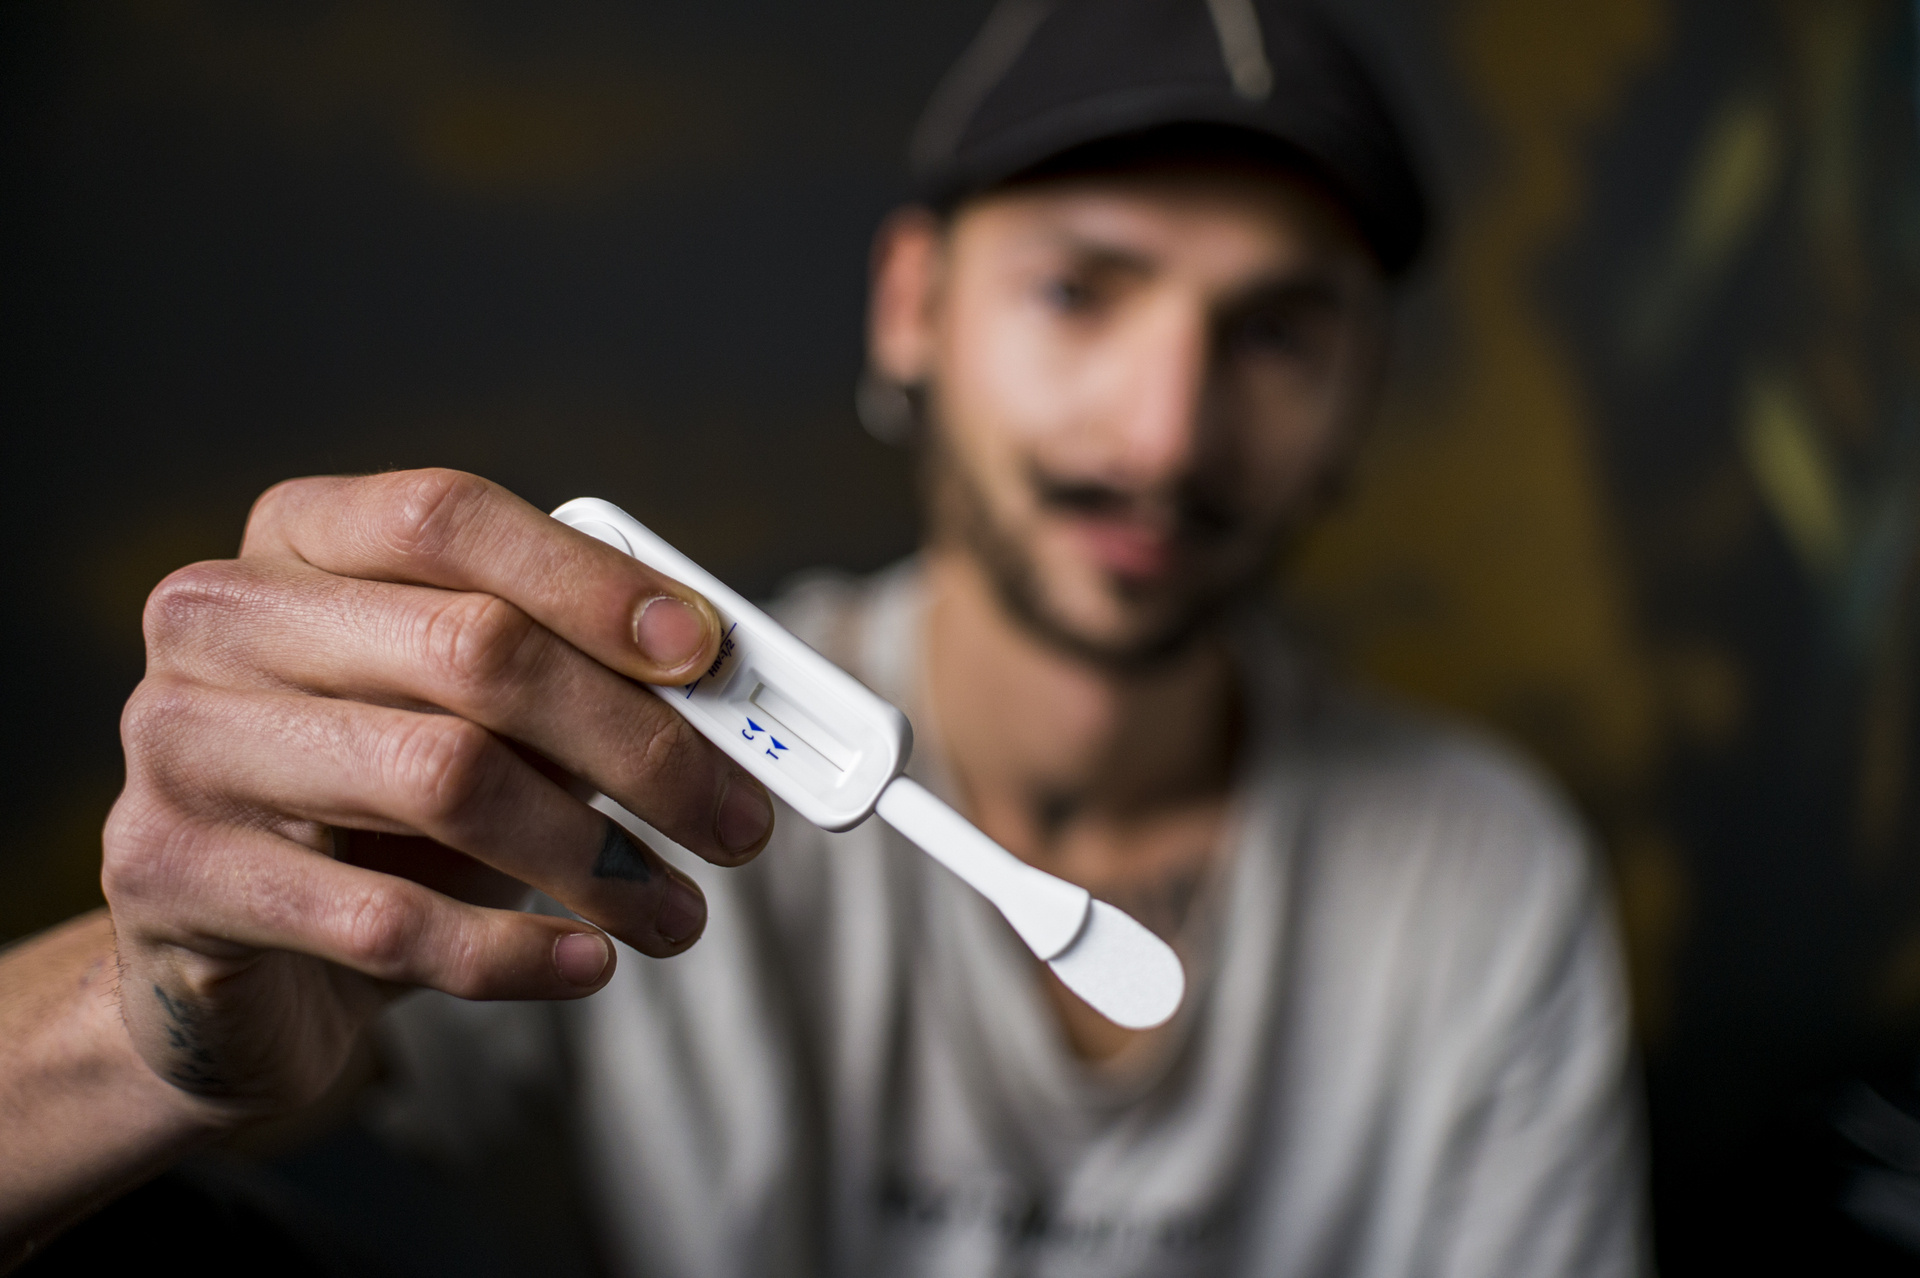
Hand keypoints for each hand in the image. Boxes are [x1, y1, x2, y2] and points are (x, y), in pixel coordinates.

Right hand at [102, 469, 775, 1119]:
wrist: (226, 961)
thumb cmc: (379, 809)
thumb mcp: (473, 720)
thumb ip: (571, 681)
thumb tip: (715, 692)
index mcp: (298, 540)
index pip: (450, 518)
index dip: (590, 581)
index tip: (705, 653)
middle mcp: (221, 620)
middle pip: (473, 646)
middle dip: (636, 741)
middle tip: (738, 820)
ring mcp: (181, 745)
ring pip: (442, 777)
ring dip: (595, 857)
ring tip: (678, 912)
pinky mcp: (170, 878)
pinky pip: (385, 921)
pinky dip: (513, 950)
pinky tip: (586, 964)